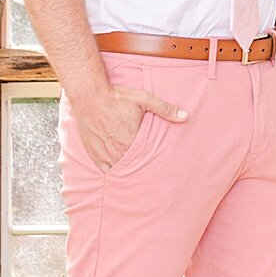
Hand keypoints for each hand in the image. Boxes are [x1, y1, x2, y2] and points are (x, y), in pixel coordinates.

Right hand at [68, 78, 186, 171]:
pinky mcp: (95, 154)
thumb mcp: (144, 99)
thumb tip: (185, 116)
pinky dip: (113, 173)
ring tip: (138, 179)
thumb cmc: (118, 97)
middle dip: (142, 170)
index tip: (161, 169)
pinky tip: (120, 175)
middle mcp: (118, 150)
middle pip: (134, 167)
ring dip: (128, 173)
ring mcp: (105, 154)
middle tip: (152, 179)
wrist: (90, 96)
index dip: (154, 164)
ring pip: (120, 171)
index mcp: (132, 140)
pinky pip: (105, 170)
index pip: (147, 159)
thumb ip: (165, 109)